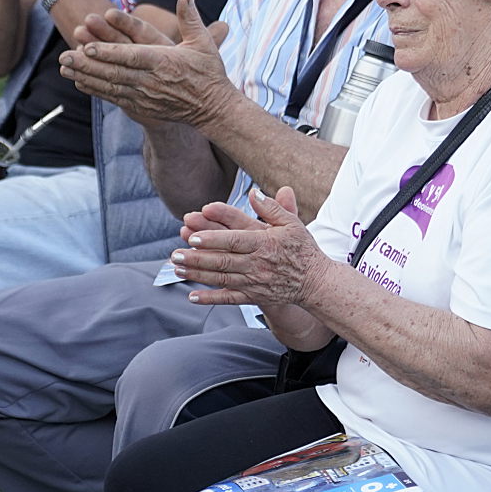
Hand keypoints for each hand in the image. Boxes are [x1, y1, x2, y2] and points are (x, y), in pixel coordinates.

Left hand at [60, 0, 233, 125]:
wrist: (213, 109)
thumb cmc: (209, 72)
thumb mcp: (204, 42)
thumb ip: (191, 17)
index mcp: (164, 62)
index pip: (131, 56)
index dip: (108, 53)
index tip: (87, 47)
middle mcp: (151, 81)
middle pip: (114, 72)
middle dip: (86, 65)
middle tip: (63, 56)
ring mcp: (144, 95)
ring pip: (109, 85)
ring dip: (85, 76)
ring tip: (64, 67)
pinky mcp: (141, 106)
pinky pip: (113, 97)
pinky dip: (95, 90)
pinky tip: (79, 82)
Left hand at [166, 189, 323, 308]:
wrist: (316, 282)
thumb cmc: (303, 249)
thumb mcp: (292, 223)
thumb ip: (272, 208)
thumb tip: (253, 193)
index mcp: (265, 243)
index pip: (235, 240)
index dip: (213, 238)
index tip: (194, 235)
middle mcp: (257, 264)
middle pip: (223, 260)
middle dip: (197, 258)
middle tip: (175, 254)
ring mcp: (254, 282)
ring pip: (221, 278)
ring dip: (197, 275)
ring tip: (176, 269)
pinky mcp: (254, 296)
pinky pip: (230, 298)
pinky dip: (211, 298)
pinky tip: (192, 296)